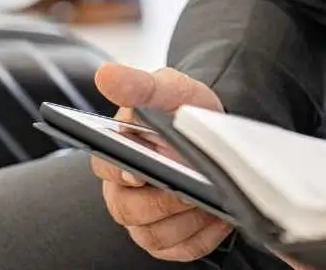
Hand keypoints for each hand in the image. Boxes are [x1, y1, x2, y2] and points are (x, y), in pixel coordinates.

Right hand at [90, 63, 233, 261]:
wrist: (215, 129)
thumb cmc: (184, 109)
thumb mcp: (169, 88)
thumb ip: (141, 85)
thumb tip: (106, 75)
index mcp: (115, 153)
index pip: (105, 166)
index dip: (122, 172)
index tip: (140, 171)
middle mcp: (122, 191)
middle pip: (129, 209)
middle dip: (163, 200)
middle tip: (193, 185)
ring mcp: (143, 219)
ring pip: (154, 234)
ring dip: (186, 219)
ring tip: (213, 200)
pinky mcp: (167, 240)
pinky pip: (180, 250)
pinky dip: (203, 236)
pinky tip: (220, 216)